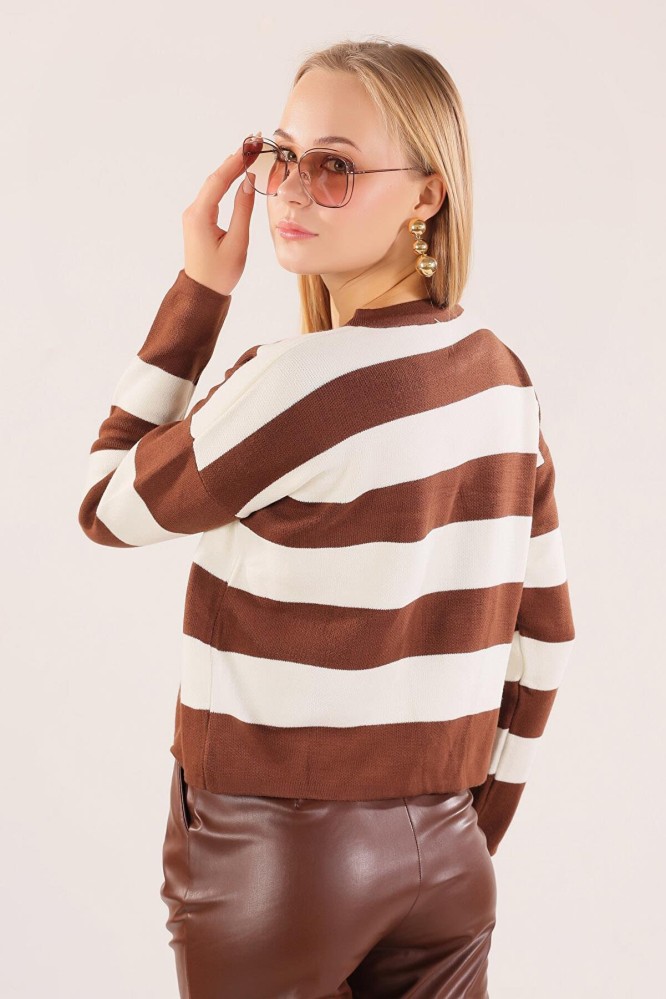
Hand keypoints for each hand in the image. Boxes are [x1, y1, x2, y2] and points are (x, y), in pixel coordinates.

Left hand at [181, 135, 261, 296]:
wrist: (202, 292)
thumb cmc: (220, 273)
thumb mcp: (237, 243)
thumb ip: (243, 211)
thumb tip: (248, 183)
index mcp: (200, 216)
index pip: (219, 180)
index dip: (237, 161)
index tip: (253, 146)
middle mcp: (193, 211)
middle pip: (214, 178)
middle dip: (234, 159)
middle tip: (254, 143)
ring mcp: (194, 215)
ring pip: (212, 185)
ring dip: (230, 169)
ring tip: (249, 153)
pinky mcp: (198, 220)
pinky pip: (211, 194)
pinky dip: (225, 181)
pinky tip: (236, 174)